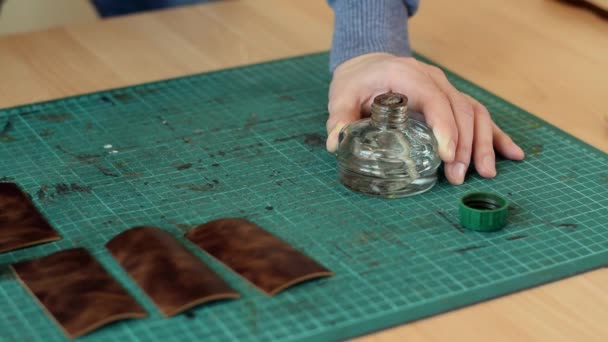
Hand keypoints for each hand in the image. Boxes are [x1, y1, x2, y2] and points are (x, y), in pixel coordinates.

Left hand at [326, 53, 524, 184]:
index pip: (434, 99)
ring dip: (482, 144)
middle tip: (457, 177)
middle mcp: (434, 79)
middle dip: (463, 145)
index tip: (447, 156)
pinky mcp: (452, 100)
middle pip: (459, 109)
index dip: (444, 127)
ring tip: (485, 174)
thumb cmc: (358, 81)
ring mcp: (447, 89)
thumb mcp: (342, 96)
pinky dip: (496, 136)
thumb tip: (336, 143)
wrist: (370, 65)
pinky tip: (512, 155)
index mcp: (409, 75)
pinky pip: (480, 115)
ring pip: (475, 113)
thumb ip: (340, 119)